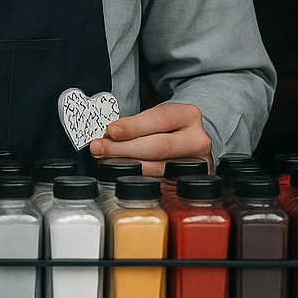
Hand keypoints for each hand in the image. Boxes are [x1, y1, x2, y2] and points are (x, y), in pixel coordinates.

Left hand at [88, 102, 211, 176]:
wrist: (190, 140)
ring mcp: (197, 164)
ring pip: (158, 168)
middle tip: (100, 148)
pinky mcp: (190, 183)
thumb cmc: (168, 127)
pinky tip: (124, 174)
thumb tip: (106, 135)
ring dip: (127, 165)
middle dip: (124, 149)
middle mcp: (197, 139)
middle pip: (158, 146)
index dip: (132, 126)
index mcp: (188, 115)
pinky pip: (160, 183)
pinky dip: (139, 178)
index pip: (158, 120)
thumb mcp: (156, 117)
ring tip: (107, 160)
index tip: (111, 131)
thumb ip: (134, 124)